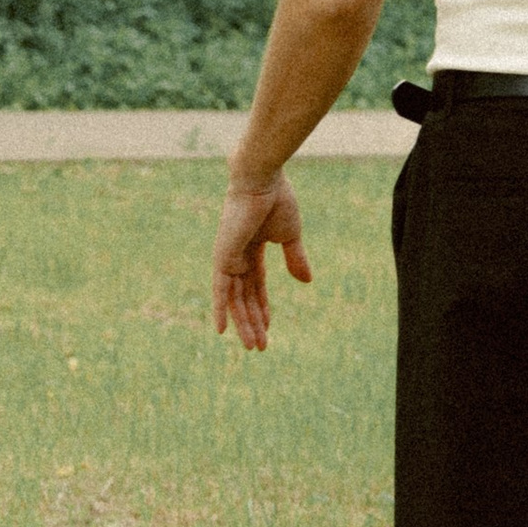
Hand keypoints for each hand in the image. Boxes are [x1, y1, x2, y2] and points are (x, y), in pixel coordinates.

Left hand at [211, 172, 311, 350]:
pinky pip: (220, 289)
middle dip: (253, 321)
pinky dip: (220, 309)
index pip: (256, 284)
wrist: (263, 180)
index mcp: (251, 247)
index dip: (262, 305)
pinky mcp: (223, 257)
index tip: (270, 326)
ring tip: (254, 346)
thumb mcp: (290, 235)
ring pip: (235, 298)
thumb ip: (294, 258)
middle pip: (244, 296)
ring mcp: (228, 256)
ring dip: (244, 322)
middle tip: (261, 346)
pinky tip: (222, 330)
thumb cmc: (277, 200)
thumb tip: (307, 282)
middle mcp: (236, 254)